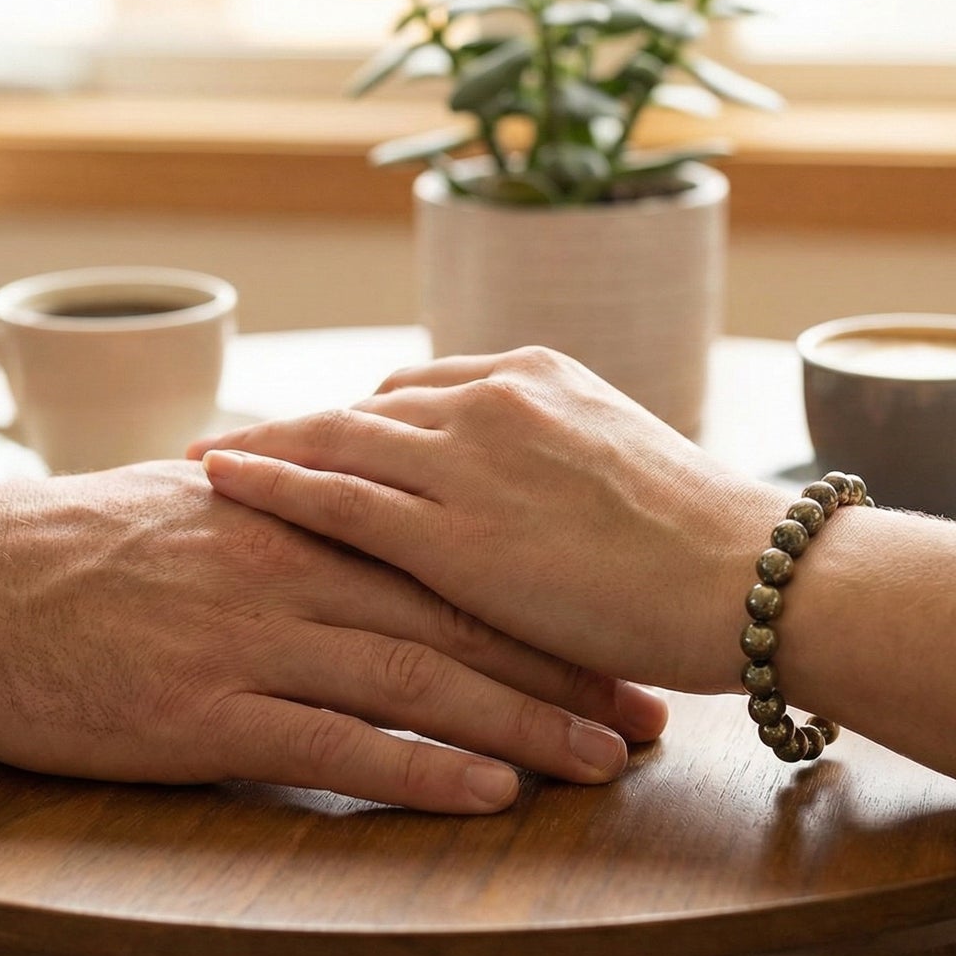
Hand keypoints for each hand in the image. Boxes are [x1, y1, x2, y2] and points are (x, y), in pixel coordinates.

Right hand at [0, 460, 666, 813]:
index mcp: (298, 518)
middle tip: (648, 711)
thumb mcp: (197, 510)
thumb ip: (289, 520)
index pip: (448, 557)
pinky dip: (420, 769)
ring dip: (524, 723)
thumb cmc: (73, 551)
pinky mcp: (204, 711)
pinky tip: (490, 792)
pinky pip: (334, 746)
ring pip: (419, 679)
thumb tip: (359, 527)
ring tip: (604, 761)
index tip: (616, 634)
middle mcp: (294, 569)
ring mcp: (252, 638)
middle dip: (565, 669)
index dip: (540, 601)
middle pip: (459, 619)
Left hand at [188, 347, 787, 691]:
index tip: (316, 432)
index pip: (419, 391)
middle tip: (233, 445)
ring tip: (202, 462)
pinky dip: (267, 482)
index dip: (360, 419)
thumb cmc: (710, 550)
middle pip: (364, 409)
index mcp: (536, 377)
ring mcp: (464, 456)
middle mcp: (490, 396)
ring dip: (263, 449)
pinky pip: (332, 494)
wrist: (753, 579)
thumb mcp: (623, 475)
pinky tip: (215, 477)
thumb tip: (536, 502)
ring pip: (334, 440)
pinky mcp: (447, 528)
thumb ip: (560, 469)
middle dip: (298, 429)